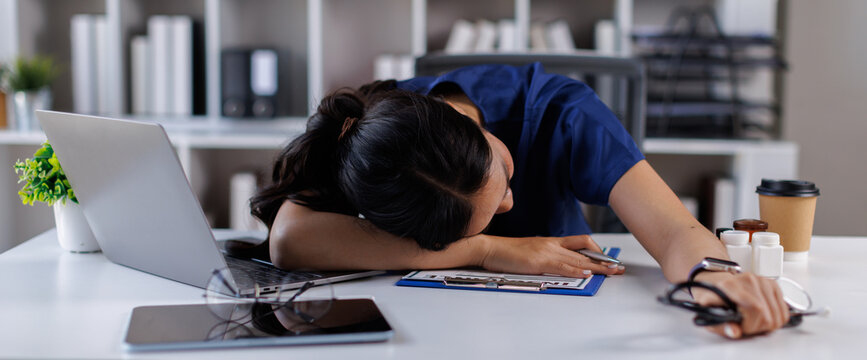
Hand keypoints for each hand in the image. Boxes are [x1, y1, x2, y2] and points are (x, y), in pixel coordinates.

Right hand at [477, 234, 624, 277]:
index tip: (608, 259)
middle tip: (618, 267)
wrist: (489, 249)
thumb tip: (558, 266)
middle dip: (603, 260)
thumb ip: (546, 257)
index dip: (596, 251)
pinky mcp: (538, 262)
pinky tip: (586, 274)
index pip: (580, 243)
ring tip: (611, 272)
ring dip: (597, 267)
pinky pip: (562, 266)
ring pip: (577, 259)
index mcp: (550, 242)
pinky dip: (576, 270)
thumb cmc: (506, 253)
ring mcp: (546, 252)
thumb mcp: (531, 253)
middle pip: (584, 250)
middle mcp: (552, 244)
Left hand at [693, 272, 789, 338]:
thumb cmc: (715, 301)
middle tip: (746, 325)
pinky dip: (776, 319)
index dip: (751, 324)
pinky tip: (763, 316)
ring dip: (767, 324)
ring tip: (753, 320)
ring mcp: (762, 280)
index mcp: (730, 285)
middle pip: (766, 314)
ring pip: (777, 314)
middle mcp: (748, 279)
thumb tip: (734, 331)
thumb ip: (721, 326)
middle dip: (757, 327)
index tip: (743, 328)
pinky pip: (784, 311)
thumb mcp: (710, 315)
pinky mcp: (772, 284)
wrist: (720, 286)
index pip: (755, 308)